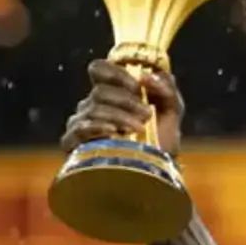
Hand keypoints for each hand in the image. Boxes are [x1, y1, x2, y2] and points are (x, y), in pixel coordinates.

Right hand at [62, 60, 184, 156]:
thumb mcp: (171, 113)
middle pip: (100, 91)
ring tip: (139, 129)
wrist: (157, 175)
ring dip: (119, 116)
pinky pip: (79, 129)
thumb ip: (167, 89)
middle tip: (147, 114)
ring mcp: (81, 124)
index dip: (116, 73)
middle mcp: (92, 105)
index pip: (99, 69)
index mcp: (111, 92)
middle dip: (126, 100)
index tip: (138, 86)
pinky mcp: (74, 144)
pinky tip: (113, 134)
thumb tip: (149, 76)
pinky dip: (97, 128)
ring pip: (93, 109)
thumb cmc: (161, 141)